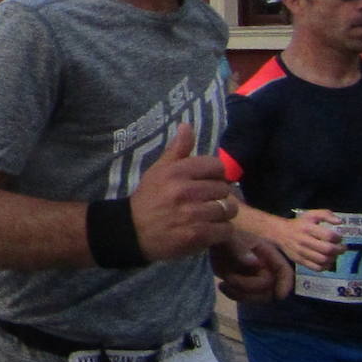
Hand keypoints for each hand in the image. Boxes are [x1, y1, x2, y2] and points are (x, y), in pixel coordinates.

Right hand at [130, 124, 234, 260]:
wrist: (132, 232)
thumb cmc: (148, 199)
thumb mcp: (158, 171)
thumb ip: (176, 150)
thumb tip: (187, 125)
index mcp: (176, 172)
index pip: (216, 166)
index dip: (215, 174)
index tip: (207, 182)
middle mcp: (185, 191)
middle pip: (224, 189)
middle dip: (219, 196)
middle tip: (207, 202)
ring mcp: (192, 214)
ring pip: (228, 209)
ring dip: (222, 214)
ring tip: (210, 216)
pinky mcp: (198, 235)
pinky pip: (226, 229)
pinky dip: (221, 231)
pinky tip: (209, 230)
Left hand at [212, 235, 292, 302]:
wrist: (214, 241)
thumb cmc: (227, 236)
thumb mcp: (231, 237)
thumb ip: (241, 248)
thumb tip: (256, 263)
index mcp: (268, 256)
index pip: (284, 272)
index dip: (285, 284)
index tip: (279, 296)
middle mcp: (266, 270)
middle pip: (271, 290)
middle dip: (251, 288)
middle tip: (231, 279)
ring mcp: (255, 279)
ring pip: (258, 297)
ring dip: (241, 294)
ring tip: (224, 284)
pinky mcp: (244, 286)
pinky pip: (245, 297)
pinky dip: (234, 295)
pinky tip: (222, 286)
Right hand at [275, 209, 344, 270]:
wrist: (279, 232)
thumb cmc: (299, 223)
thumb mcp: (311, 214)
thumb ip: (326, 214)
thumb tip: (340, 221)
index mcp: (307, 228)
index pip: (328, 235)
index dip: (338, 238)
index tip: (339, 237)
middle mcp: (303, 240)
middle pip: (327, 249)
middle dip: (339, 250)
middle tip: (342, 248)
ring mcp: (301, 252)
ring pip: (323, 260)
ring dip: (333, 258)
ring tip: (335, 254)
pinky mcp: (300, 261)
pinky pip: (317, 268)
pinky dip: (325, 266)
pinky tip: (327, 261)